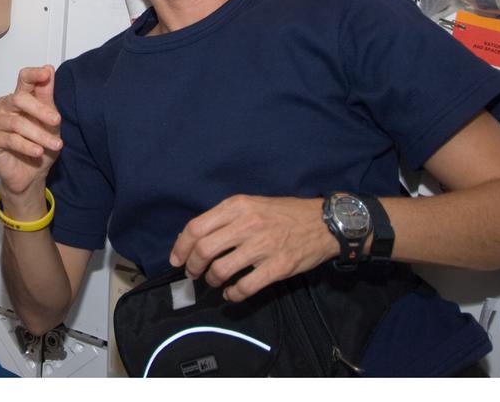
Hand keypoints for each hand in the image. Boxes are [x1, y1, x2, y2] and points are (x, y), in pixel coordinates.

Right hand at [0, 65, 61, 210]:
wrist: (32, 174)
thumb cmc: (40, 146)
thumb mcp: (50, 122)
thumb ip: (47, 97)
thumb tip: (48, 70)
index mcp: (20, 98)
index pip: (23, 79)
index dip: (34, 74)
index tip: (46, 73)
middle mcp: (6, 107)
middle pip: (19, 98)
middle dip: (41, 111)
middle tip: (56, 121)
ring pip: (17, 122)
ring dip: (39, 134)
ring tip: (55, 144)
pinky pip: (9, 139)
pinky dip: (26, 145)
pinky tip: (37, 151)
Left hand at [168, 196, 336, 302]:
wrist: (323, 223)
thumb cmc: (284, 213)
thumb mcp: (251, 204)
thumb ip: (225, 218)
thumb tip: (194, 238)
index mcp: (237, 206)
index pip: (196, 227)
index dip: (181, 246)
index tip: (176, 259)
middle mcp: (246, 224)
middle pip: (204, 250)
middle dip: (192, 266)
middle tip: (193, 273)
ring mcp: (262, 246)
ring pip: (221, 270)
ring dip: (212, 280)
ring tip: (214, 282)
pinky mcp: (277, 267)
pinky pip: (245, 287)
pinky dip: (232, 294)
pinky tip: (231, 294)